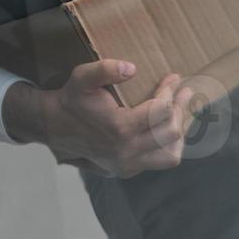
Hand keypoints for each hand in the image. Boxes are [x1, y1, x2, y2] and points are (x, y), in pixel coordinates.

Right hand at [3, 60, 195, 178]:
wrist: (55, 126)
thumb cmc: (72, 100)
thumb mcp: (82, 78)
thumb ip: (104, 69)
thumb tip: (132, 68)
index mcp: (120, 128)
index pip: (161, 110)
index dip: (170, 91)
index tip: (173, 77)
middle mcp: (127, 151)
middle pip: (171, 132)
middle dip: (180, 108)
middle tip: (183, 91)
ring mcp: (128, 164)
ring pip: (171, 154)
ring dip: (179, 132)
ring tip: (180, 112)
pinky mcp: (127, 170)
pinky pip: (159, 161)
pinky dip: (168, 145)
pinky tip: (166, 127)